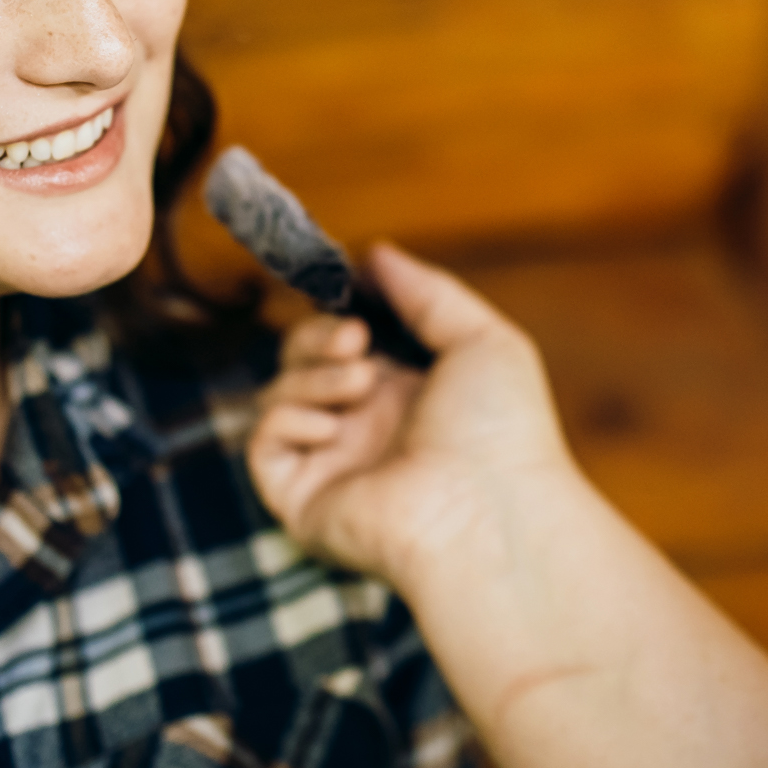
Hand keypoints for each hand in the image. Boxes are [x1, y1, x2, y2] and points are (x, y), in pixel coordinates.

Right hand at [248, 244, 577, 596]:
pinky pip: (264, 445)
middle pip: (302, 360)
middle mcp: (366, 429)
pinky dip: (288, 419)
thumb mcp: (482, 339)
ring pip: (278, 395)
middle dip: (317, 334)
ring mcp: (333, 465)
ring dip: (311, 373)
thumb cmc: (503, 432)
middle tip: (356, 338)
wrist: (492, 512)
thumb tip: (376, 255)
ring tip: (361, 382)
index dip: (336, 311)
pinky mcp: (303, 500)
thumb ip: (427, 292)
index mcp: (407, 394)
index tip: (343, 287)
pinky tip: (333, 425)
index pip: (345, 340)